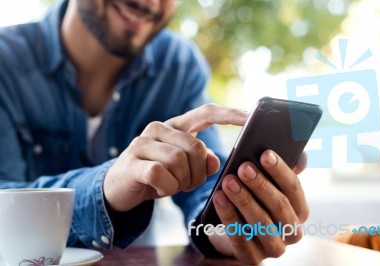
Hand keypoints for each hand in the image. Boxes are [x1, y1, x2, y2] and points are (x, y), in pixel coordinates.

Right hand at [103, 104, 247, 211]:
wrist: (120, 188)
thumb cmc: (157, 176)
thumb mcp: (184, 170)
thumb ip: (202, 162)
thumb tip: (216, 161)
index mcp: (176, 126)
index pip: (206, 113)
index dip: (229, 114)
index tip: (252, 115)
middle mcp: (159, 128)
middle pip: (197, 147)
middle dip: (198, 173)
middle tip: (188, 183)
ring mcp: (142, 143)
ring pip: (179, 161)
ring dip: (182, 182)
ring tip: (172, 186)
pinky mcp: (132, 161)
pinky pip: (161, 174)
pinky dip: (166, 188)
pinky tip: (159, 189)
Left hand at [209, 150, 308, 264]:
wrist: (234, 232)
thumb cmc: (254, 202)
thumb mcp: (268, 186)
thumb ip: (282, 171)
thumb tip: (301, 156)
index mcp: (299, 211)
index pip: (294, 188)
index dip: (280, 170)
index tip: (265, 154)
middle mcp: (292, 232)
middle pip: (279, 205)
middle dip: (260, 185)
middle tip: (243, 168)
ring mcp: (273, 248)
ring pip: (261, 222)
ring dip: (243, 199)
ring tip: (228, 181)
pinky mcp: (252, 258)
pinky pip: (240, 237)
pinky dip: (229, 215)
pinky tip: (219, 199)